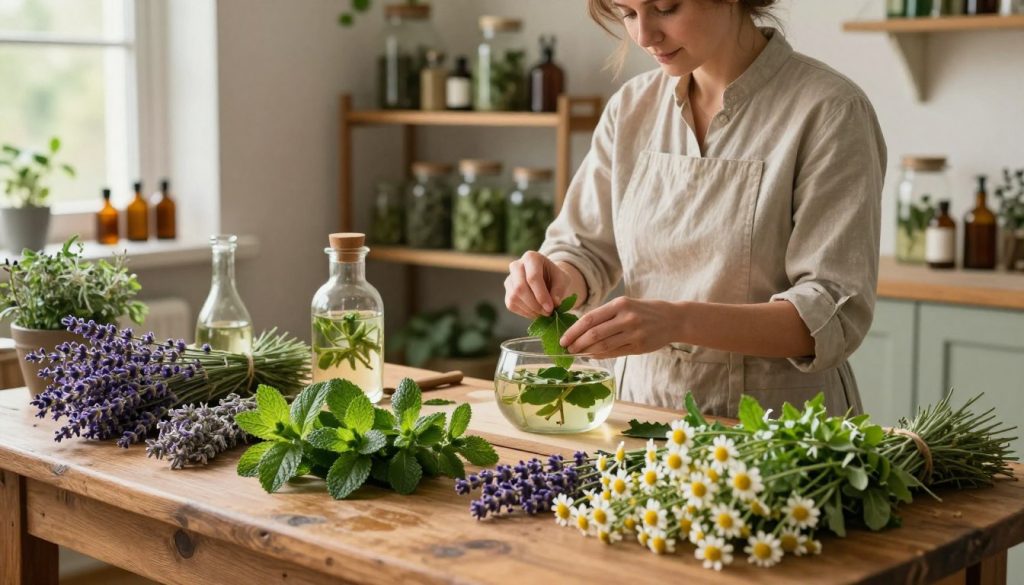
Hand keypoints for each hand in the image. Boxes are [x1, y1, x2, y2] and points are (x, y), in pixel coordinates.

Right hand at [504, 251, 574, 318]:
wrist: (547, 279)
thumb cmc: (555, 277)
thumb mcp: (562, 280)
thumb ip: (559, 290)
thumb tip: (554, 304)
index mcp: (531, 257)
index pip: (533, 277)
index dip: (541, 295)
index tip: (551, 308)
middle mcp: (516, 265)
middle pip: (520, 288)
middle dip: (535, 304)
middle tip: (548, 313)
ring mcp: (509, 279)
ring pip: (514, 297)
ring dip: (530, 310)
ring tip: (544, 313)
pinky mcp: (507, 292)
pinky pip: (511, 305)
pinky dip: (525, 312)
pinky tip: (536, 312)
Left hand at [560, 297, 679, 358]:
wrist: (673, 319)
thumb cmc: (645, 311)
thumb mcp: (626, 305)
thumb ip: (605, 316)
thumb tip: (580, 330)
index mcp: (620, 304)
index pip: (590, 318)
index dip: (573, 331)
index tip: (563, 339)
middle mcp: (626, 318)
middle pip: (594, 334)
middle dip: (577, 343)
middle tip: (567, 349)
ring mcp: (633, 333)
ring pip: (603, 345)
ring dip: (586, 351)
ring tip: (577, 353)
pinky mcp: (639, 346)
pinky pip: (614, 353)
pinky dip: (600, 355)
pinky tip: (592, 355)